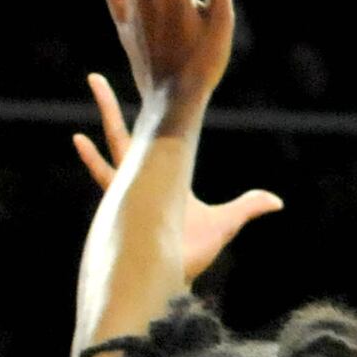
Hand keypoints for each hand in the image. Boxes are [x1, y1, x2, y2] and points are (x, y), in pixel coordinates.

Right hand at [72, 72, 282, 281]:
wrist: (169, 278)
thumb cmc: (190, 254)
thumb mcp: (224, 224)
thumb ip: (247, 208)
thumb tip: (277, 202)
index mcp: (162, 178)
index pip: (151, 140)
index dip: (148, 118)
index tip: (144, 94)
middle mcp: (141, 178)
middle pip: (125, 134)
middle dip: (113, 107)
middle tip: (97, 77)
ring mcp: (128, 187)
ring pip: (115, 143)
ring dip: (107, 114)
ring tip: (94, 81)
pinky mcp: (122, 202)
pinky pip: (105, 175)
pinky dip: (93, 158)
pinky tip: (78, 138)